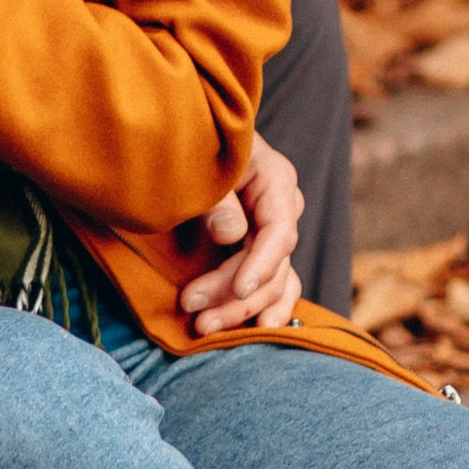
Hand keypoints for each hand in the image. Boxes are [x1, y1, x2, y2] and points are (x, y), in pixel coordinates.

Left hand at [179, 129, 304, 334]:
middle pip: (274, 264)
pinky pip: (275, 285)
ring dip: (242, 309)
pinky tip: (258, 331)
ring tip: (205, 327)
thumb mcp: (202, 164)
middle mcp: (282, 209)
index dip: (259, 264)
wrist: (186, 138)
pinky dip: (265, 308)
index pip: (279, 232)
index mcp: (275, 181)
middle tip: (195, 314)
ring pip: (274, 282)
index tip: (238, 288)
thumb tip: (231, 233)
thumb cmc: (194, 145)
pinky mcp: (260, 250)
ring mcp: (274, 232)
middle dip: (236, 295)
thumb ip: (217, 198)